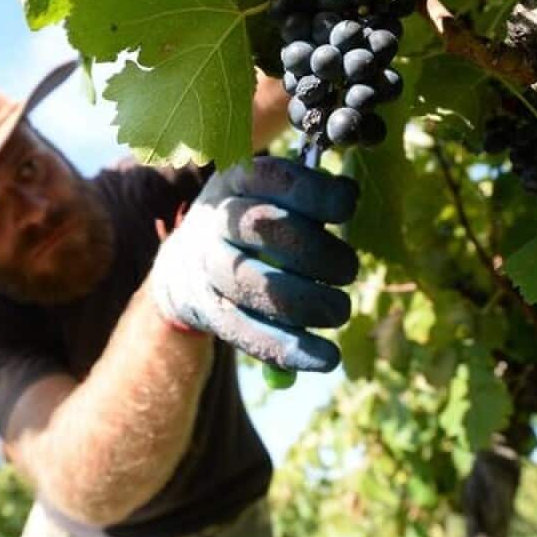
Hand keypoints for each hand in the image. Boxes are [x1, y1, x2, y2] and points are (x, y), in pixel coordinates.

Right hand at [152, 156, 359, 371]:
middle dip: (316, 251)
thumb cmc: (252, 223)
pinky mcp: (209, 311)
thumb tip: (348, 194)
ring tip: (340, 311)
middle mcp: (216, 219)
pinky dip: (290, 349)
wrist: (187, 265)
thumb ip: (309, 195)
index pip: (274, 178)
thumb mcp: (271, 194)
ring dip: (307, 303)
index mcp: (237, 180)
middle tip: (349, 269)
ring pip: (255, 285)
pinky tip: (326, 358)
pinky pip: (248, 332)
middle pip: (264, 227)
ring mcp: (207, 267)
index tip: (346, 205)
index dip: (314, 192)